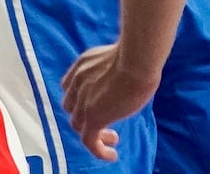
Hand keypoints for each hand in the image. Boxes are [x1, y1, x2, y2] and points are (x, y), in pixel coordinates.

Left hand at [61, 42, 159, 161]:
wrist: (136, 59)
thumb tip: (130, 72)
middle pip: (72, 106)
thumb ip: (116, 66)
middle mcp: (77, 81)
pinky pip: (89, 141)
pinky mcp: (93, 118)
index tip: (97, 101)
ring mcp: (82, 100)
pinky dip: (99, 150)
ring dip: (93, 132)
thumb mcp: (121, 56)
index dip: (80, 97)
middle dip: (84, 115)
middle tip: (105, 120)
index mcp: (83, 64)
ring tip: (113, 137)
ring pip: (78, 124)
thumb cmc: (138, 53)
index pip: (71, 85)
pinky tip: (112, 154)